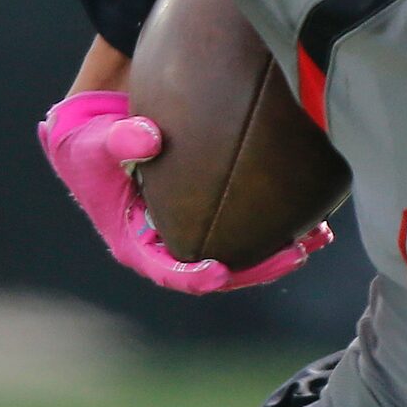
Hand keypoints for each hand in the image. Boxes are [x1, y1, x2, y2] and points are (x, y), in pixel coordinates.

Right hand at [37, 90, 331, 293]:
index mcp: (136, 246)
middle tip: (295, 253)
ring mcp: (191, 235)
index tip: (221, 271)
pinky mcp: (208, 216)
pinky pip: (248, 229)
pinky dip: (278, 226)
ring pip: (242, 255)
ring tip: (318, 237)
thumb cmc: (88, 141)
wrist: (97, 130)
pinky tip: (314, 218)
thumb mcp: (92, 141)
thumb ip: (118, 140)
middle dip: (260, 267)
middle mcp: (168, 248)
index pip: (169, 270)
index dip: (196, 276)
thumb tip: (149, 139)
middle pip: (219, 272)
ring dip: (280, 250)